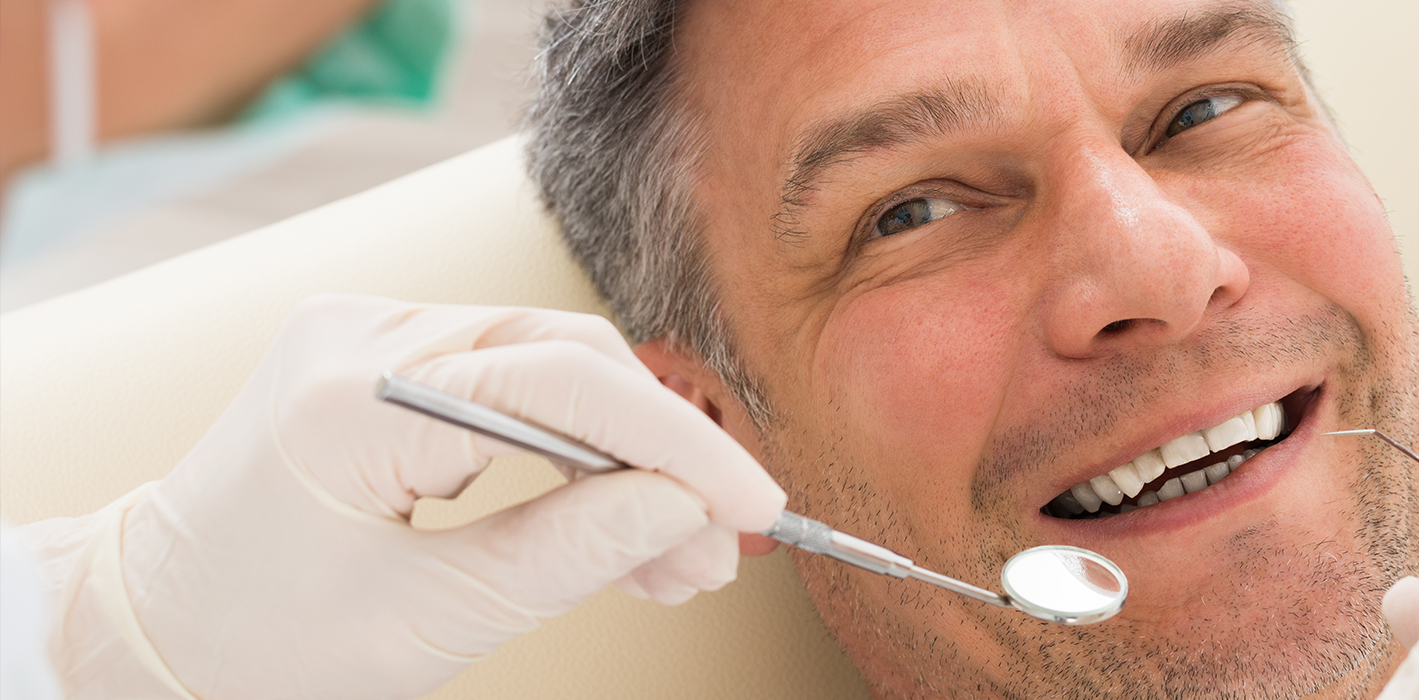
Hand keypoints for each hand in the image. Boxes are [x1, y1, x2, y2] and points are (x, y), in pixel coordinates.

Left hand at [25, 294, 785, 699]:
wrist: (154, 626)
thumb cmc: (259, 642)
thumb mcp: (424, 622)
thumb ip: (565, 555)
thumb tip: (682, 510)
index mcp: (350, 399)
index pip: (562, 386)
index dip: (680, 444)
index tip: (755, 505)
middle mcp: (360, 335)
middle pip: (568, 361)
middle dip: (661, 457)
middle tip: (716, 551)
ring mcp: (368, 334)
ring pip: (553, 370)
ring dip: (625, 459)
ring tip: (674, 559)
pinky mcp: (383, 357)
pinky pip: (512, 381)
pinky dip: (572, 450)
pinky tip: (614, 520)